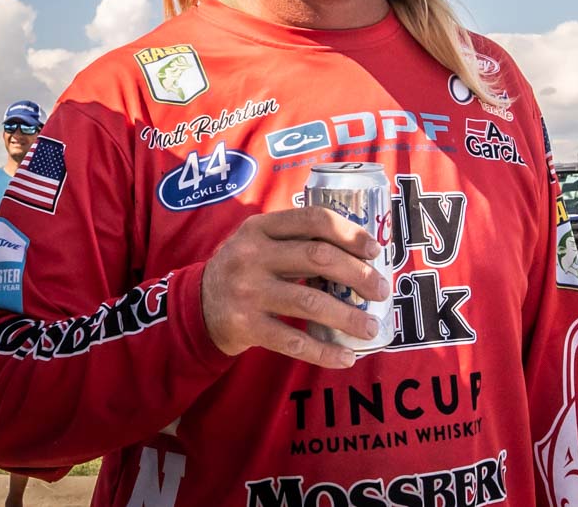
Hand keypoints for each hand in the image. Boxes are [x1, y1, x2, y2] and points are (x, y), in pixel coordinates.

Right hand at [201, 207, 389, 367]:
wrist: (195, 307)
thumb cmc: (246, 269)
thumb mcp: (261, 242)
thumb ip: (299, 239)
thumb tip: (365, 254)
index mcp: (260, 227)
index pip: (314, 220)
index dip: (350, 233)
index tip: (375, 250)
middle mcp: (251, 255)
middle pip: (318, 258)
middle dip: (358, 274)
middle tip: (382, 290)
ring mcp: (246, 292)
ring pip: (310, 302)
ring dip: (348, 316)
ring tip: (370, 327)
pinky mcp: (244, 327)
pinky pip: (293, 342)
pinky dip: (324, 352)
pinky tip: (346, 357)